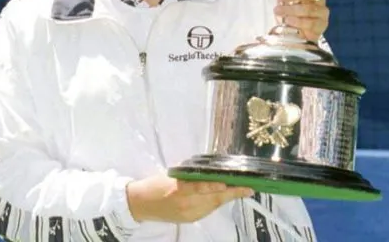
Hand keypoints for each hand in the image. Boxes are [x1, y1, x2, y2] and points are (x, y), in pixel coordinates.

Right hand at [127, 173, 252, 223]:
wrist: (140, 204)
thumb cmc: (154, 184)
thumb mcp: (171, 174)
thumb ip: (190, 173)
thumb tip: (209, 168)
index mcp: (178, 189)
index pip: (201, 187)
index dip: (216, 187)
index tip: (230, 184)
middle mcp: (185, 203)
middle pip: (213, 199)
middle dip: (232, 193)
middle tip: (248, 188)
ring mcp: (188, 214)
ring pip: (213, 205)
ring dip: (226, 197)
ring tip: (241, 190)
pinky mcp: (189, 219)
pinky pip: (207, 210)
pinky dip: (215, 202)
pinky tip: (222, 196)